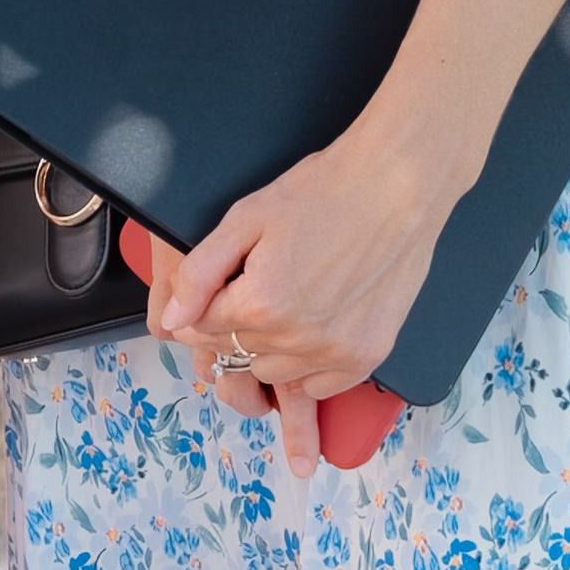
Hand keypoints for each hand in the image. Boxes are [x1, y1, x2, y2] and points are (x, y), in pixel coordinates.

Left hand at [156, 135, 447, 478]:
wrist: (397, 184)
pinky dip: (309, 365)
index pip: (199, 331)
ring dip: (268, 348)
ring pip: (273, 373)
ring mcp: (334, 352)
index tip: (219, 286)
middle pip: (235, 354)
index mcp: (260, 304)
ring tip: (287, 301)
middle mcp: (296, 339)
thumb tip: (172, 322)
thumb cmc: (321, 191)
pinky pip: (319, 385)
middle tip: (257, 285)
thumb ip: (200, 273)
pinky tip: (316, 324)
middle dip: (233, 326)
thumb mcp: (246, 217)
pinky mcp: (367, 356)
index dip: (200, 308)